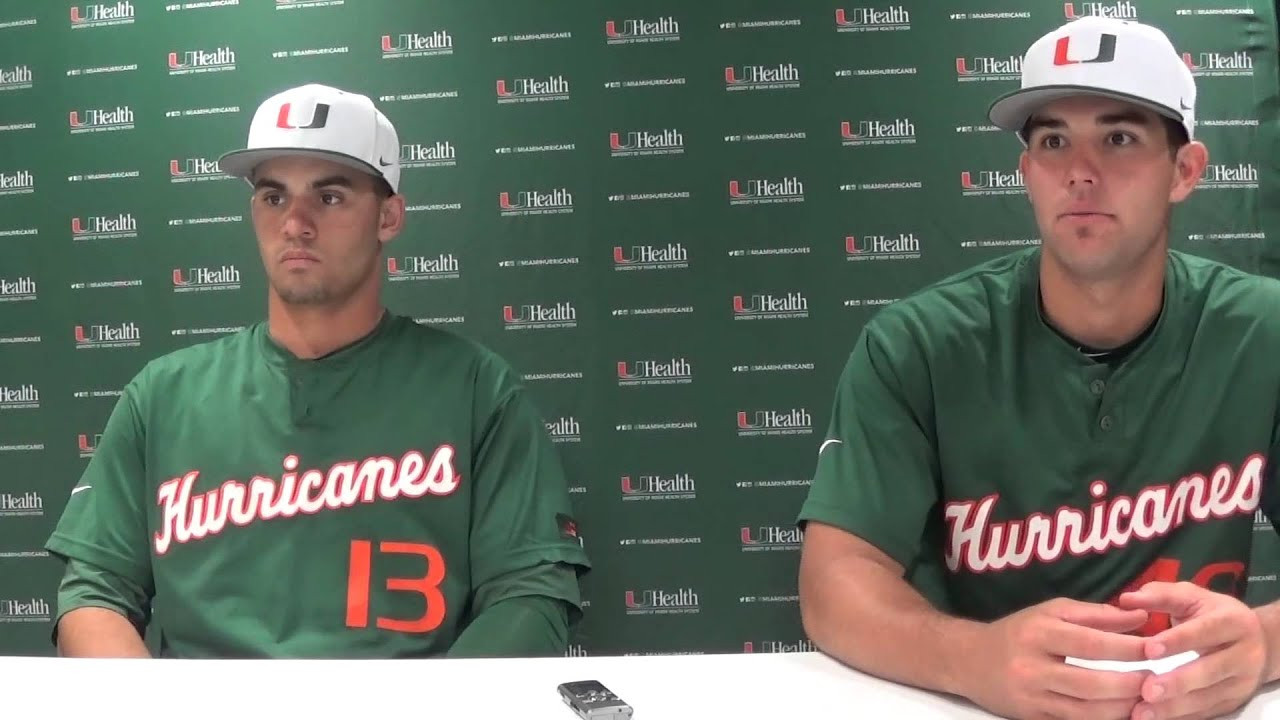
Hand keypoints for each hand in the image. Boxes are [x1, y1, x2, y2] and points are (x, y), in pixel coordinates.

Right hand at [962, 597, 1150, 719]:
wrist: (968, 660)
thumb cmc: (1018, 631)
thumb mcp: (1051, 611)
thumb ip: (1096, 614)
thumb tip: (1142, 616)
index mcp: (1038, 633)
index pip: (1092, 644)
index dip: (1129, 648)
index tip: (1157, 648)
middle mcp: (1031, 666)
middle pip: (1092, 684)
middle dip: (1132, 685)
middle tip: (1158, 680)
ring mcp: (1030, 698)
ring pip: (1086, 712)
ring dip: (1123, 709)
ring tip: (1146, 700)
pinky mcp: (1030, 719)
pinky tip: (1121, 714)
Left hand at [1118, 581, 1268, 719]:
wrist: (1257, 642)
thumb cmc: (1212, 615)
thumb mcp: (1191, 597)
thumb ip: (1160, 595)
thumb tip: (1127, 599)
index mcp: (1233, 622)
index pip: (1205, 631)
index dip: (1178, 641)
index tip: (1149, 650)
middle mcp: (1243, 654)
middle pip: (1210, 671)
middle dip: (1177, 682)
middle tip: (1146, 690)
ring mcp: (1242, 682)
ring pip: (1208, 697)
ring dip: (1174, 707)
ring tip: (1143, 712)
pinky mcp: (1234, 702)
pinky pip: (1206, 712)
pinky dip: (1180, 716)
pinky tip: (1156, 718)